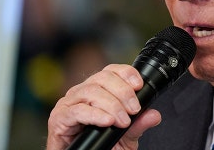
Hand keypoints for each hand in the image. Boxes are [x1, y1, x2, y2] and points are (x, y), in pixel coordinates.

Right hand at [46, 64, 161, 149]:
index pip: (111, 70)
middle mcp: (82, 93)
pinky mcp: (59, 118)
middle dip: (123, 92)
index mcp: (97, 91)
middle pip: (102, 78)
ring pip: (91, 91)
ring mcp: (69, 104)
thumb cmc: (101, 147)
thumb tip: (154, 115)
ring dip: (111, 105)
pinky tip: (107, 121)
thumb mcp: (125, 136)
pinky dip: (95, 114)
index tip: (139, 86)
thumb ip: (138, 125)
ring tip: (122, 120)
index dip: (126, 73)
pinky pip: (77, 110)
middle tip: (133, 110)